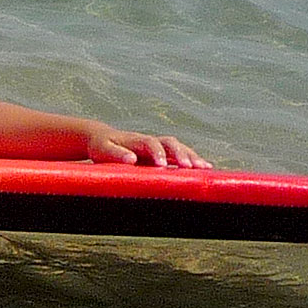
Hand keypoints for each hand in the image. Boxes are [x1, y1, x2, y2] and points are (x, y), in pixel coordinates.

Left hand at [88, 128, 212, 168]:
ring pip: (178, 148)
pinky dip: (193, 160)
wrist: (103, 138)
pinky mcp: (162, 153)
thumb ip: (116, 154)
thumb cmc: (101, 146)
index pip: (149, 143)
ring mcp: (158, 146)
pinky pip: (180, 155)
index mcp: (135, 140)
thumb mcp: (102, 150)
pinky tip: (206, 169)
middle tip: (189, 167)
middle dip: (181, 154)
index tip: (162, 165)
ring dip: (191, 157)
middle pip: (169, 143)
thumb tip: (131, 160)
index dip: (157, 152)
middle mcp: (150, 141)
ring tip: (205, 168)